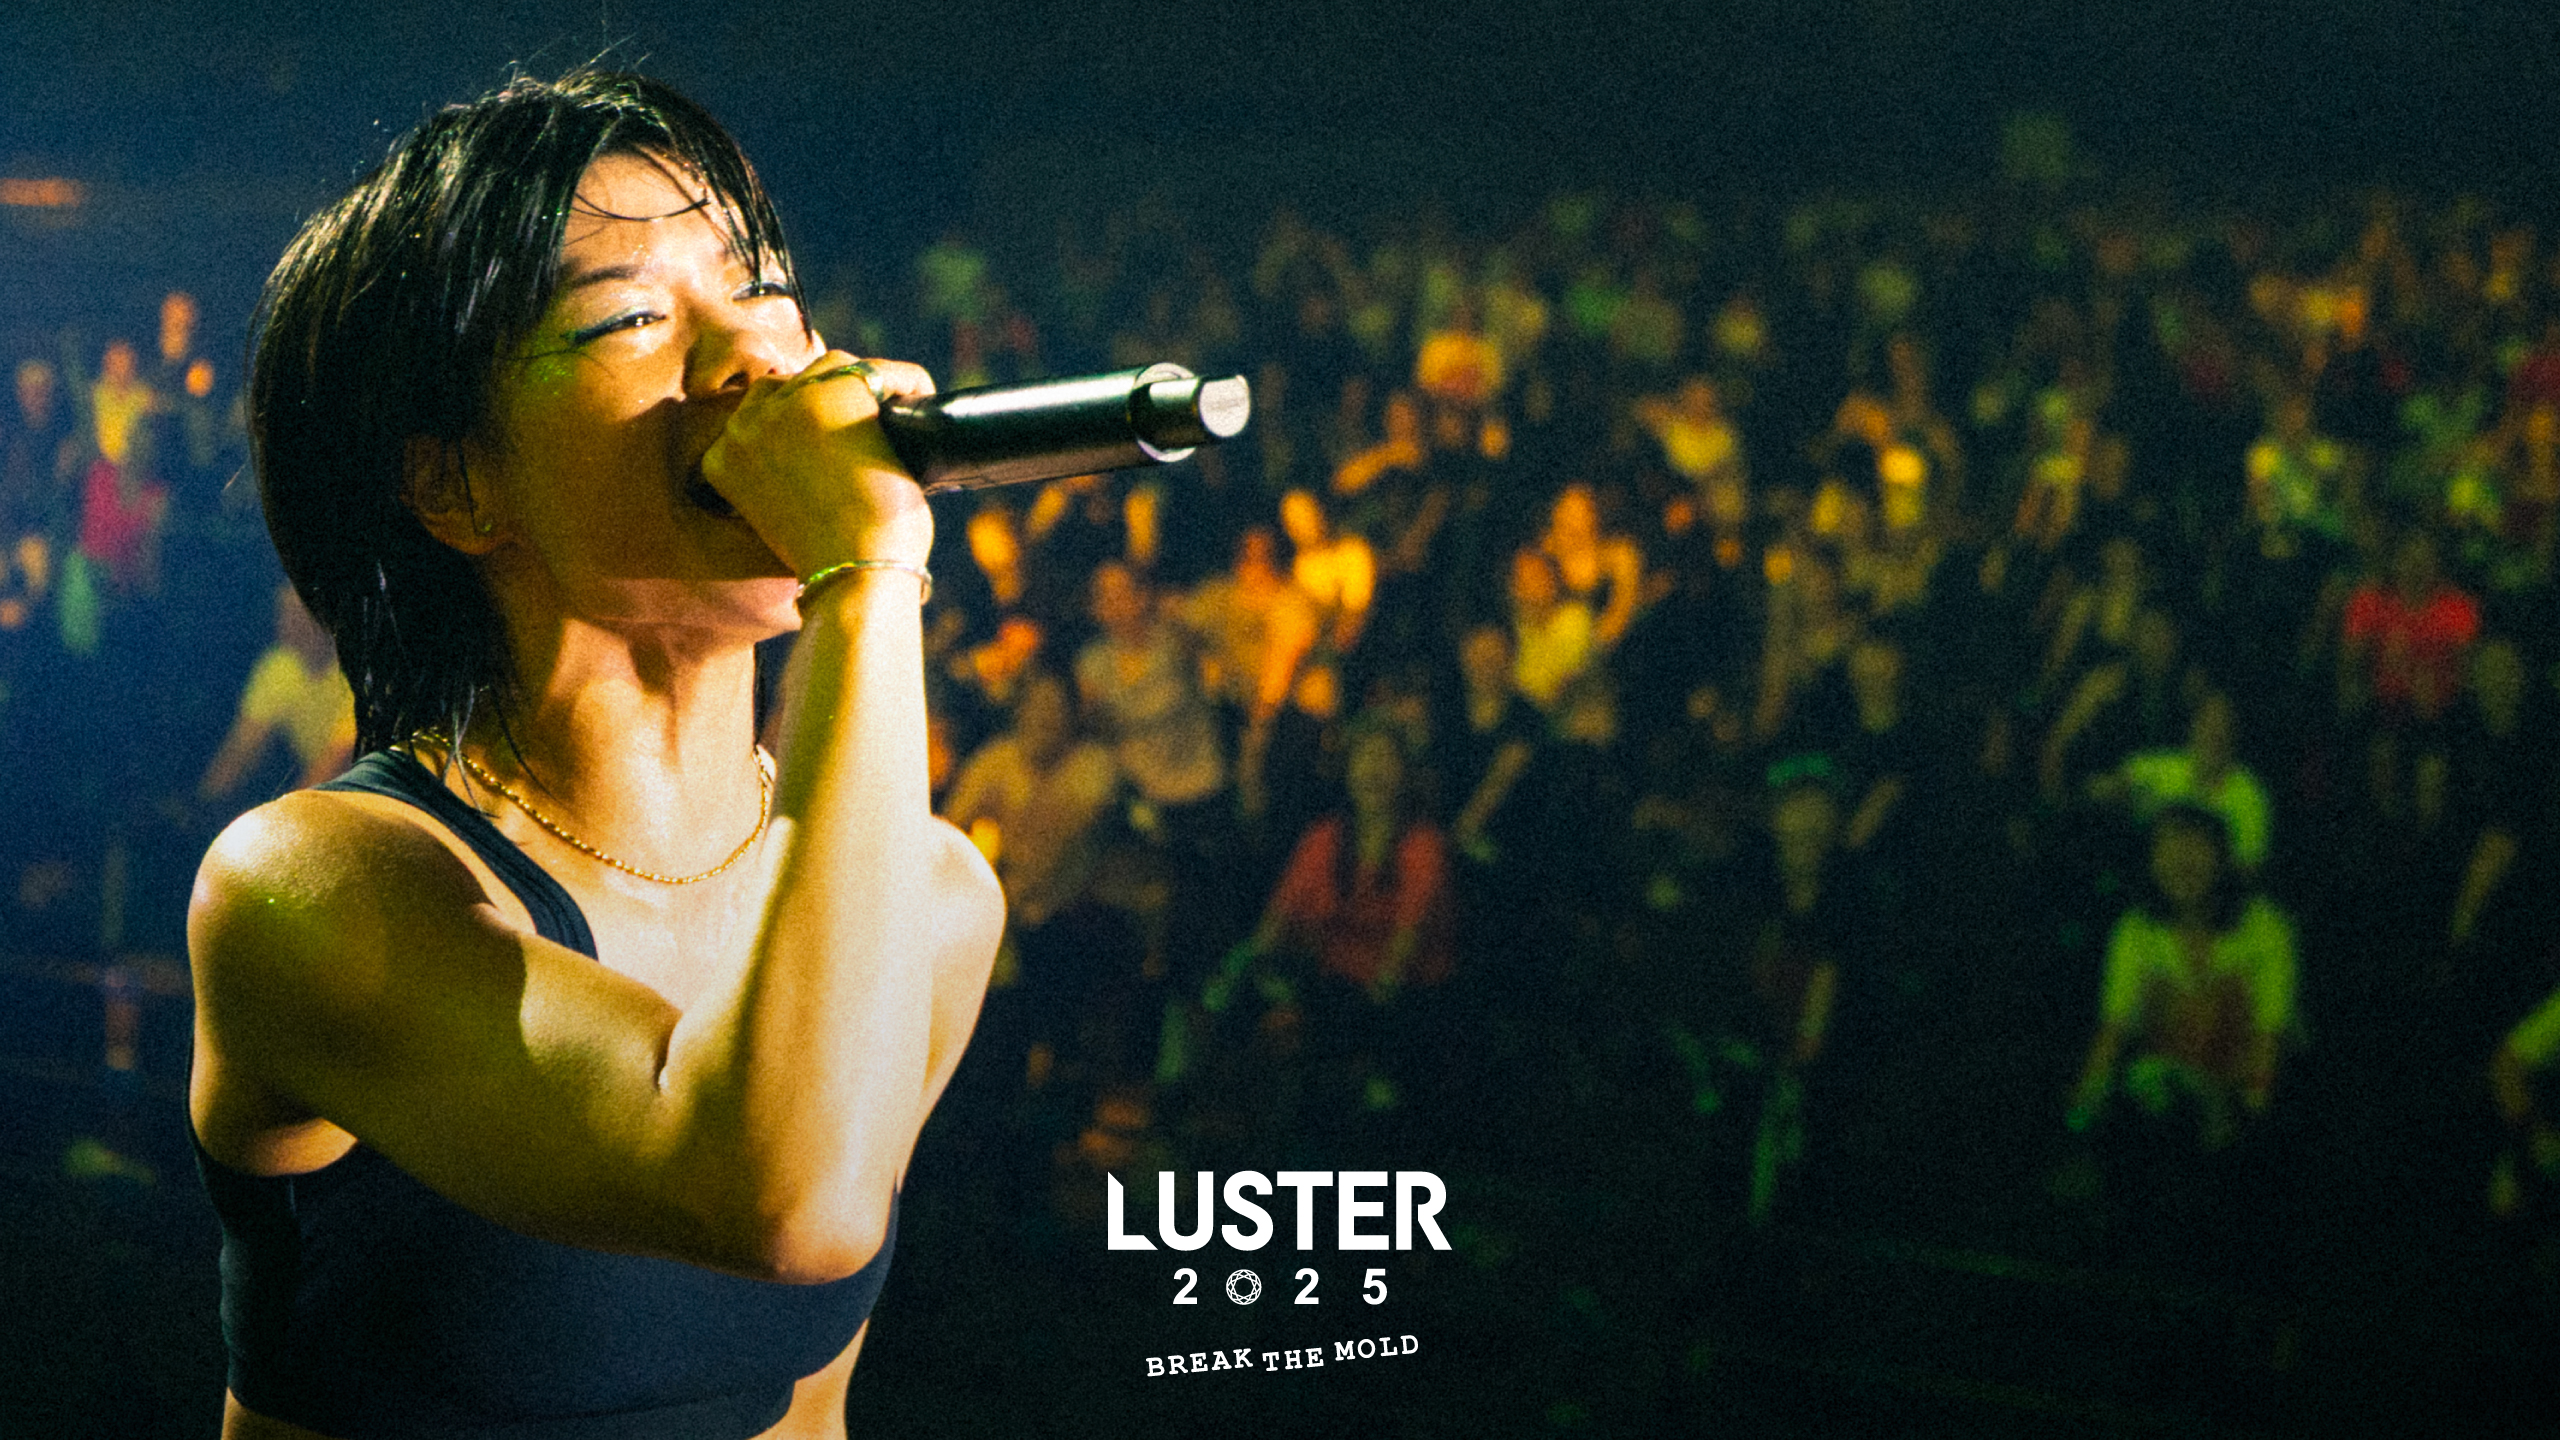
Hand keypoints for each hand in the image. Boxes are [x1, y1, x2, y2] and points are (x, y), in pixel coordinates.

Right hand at [699, 352, 937, 577]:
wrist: (854, 574)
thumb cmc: (832, 563)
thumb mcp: (784, 515)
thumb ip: (787, 473)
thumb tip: (832, 443)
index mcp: (722, 457)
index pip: (762, 410)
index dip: (803, 420)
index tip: (834, 442)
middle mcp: (744, 424)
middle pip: (794, 383)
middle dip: (830, 397)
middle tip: (869, 429)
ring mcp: (788, 405)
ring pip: (834, 369)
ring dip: (867, 389)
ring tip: (897, 418)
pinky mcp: (837, 394)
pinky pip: (883, 371)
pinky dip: (910, 384)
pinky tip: (924, 406)